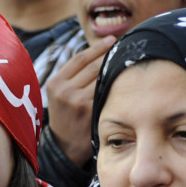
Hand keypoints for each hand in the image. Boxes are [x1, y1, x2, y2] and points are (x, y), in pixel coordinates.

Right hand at [45, 35, 115, 165]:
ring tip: (130, 61)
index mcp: (55, 83)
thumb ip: (72, 77)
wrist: (64, 147)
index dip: (97, 47)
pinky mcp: (90, 110)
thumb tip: (97, 54)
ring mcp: (77, 100)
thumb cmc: (66, 117)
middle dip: (110, 55)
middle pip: (93, 65)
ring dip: (116, 69)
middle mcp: (64, 90)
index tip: (111, 40)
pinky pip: (106, 91)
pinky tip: (128, 81)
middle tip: (126, 47)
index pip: (79, 58)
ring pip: (101, 78)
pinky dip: (117, 85)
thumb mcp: (59, 94)